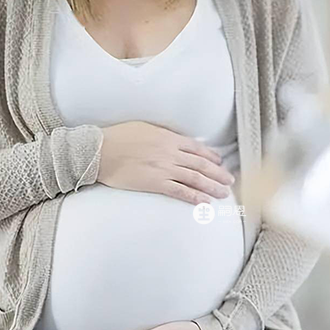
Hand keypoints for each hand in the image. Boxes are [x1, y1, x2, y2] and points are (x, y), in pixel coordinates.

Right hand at [98, 121, 234, 204]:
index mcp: (168, 137)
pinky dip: (194, 197)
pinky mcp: (155, 183)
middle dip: (218, 173)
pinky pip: (179, 191)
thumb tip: (174, 139)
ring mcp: (164, 168)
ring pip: (195, 178)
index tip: (220, 163)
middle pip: (201, 164)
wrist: (100, 150)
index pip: (197, 148)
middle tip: (229, 181)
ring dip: (212, 187)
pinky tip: (204, 202)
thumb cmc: (118, 137)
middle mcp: (170, 153)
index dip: (211, 156)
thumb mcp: (144, 127)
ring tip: (223, 194)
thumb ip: (162, 134)